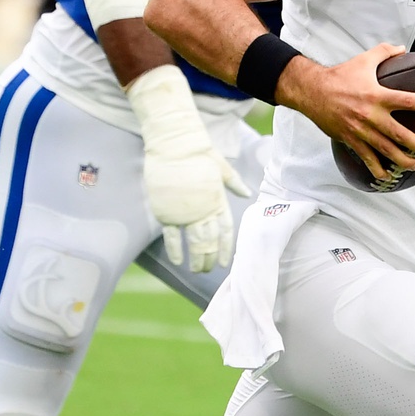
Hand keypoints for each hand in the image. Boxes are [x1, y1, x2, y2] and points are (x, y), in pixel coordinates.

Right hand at [128, 64, 250, 271]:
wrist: (175, 145)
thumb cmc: (199, 153)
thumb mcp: (222, 168)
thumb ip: (234, 183)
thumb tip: (248, 193)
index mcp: (218, 201)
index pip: (225, 232)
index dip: (225, 249)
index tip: (224, 263)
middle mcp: (204, 211)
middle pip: (210, 242)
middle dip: (210, 258)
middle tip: (208, 270)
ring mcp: (185, 213)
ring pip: (194, 243)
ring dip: (197, 259)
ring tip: (197, 270)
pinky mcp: (166, 212)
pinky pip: (172, 238)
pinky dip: (176, 250)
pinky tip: (178, 261)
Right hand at [285, 43, 414, 186]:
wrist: (312, 91)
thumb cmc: (340, 75)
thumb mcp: (364, 60)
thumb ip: (384, 52)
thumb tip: (402, 48)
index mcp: (377, 96)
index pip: (408, 101)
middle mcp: (370, 115)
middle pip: (400, 134)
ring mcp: (360, 130)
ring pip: (385, 150)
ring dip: (402, 160)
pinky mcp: (350, 139)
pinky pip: (366, 157)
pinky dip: (376, 168)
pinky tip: (386, 176)